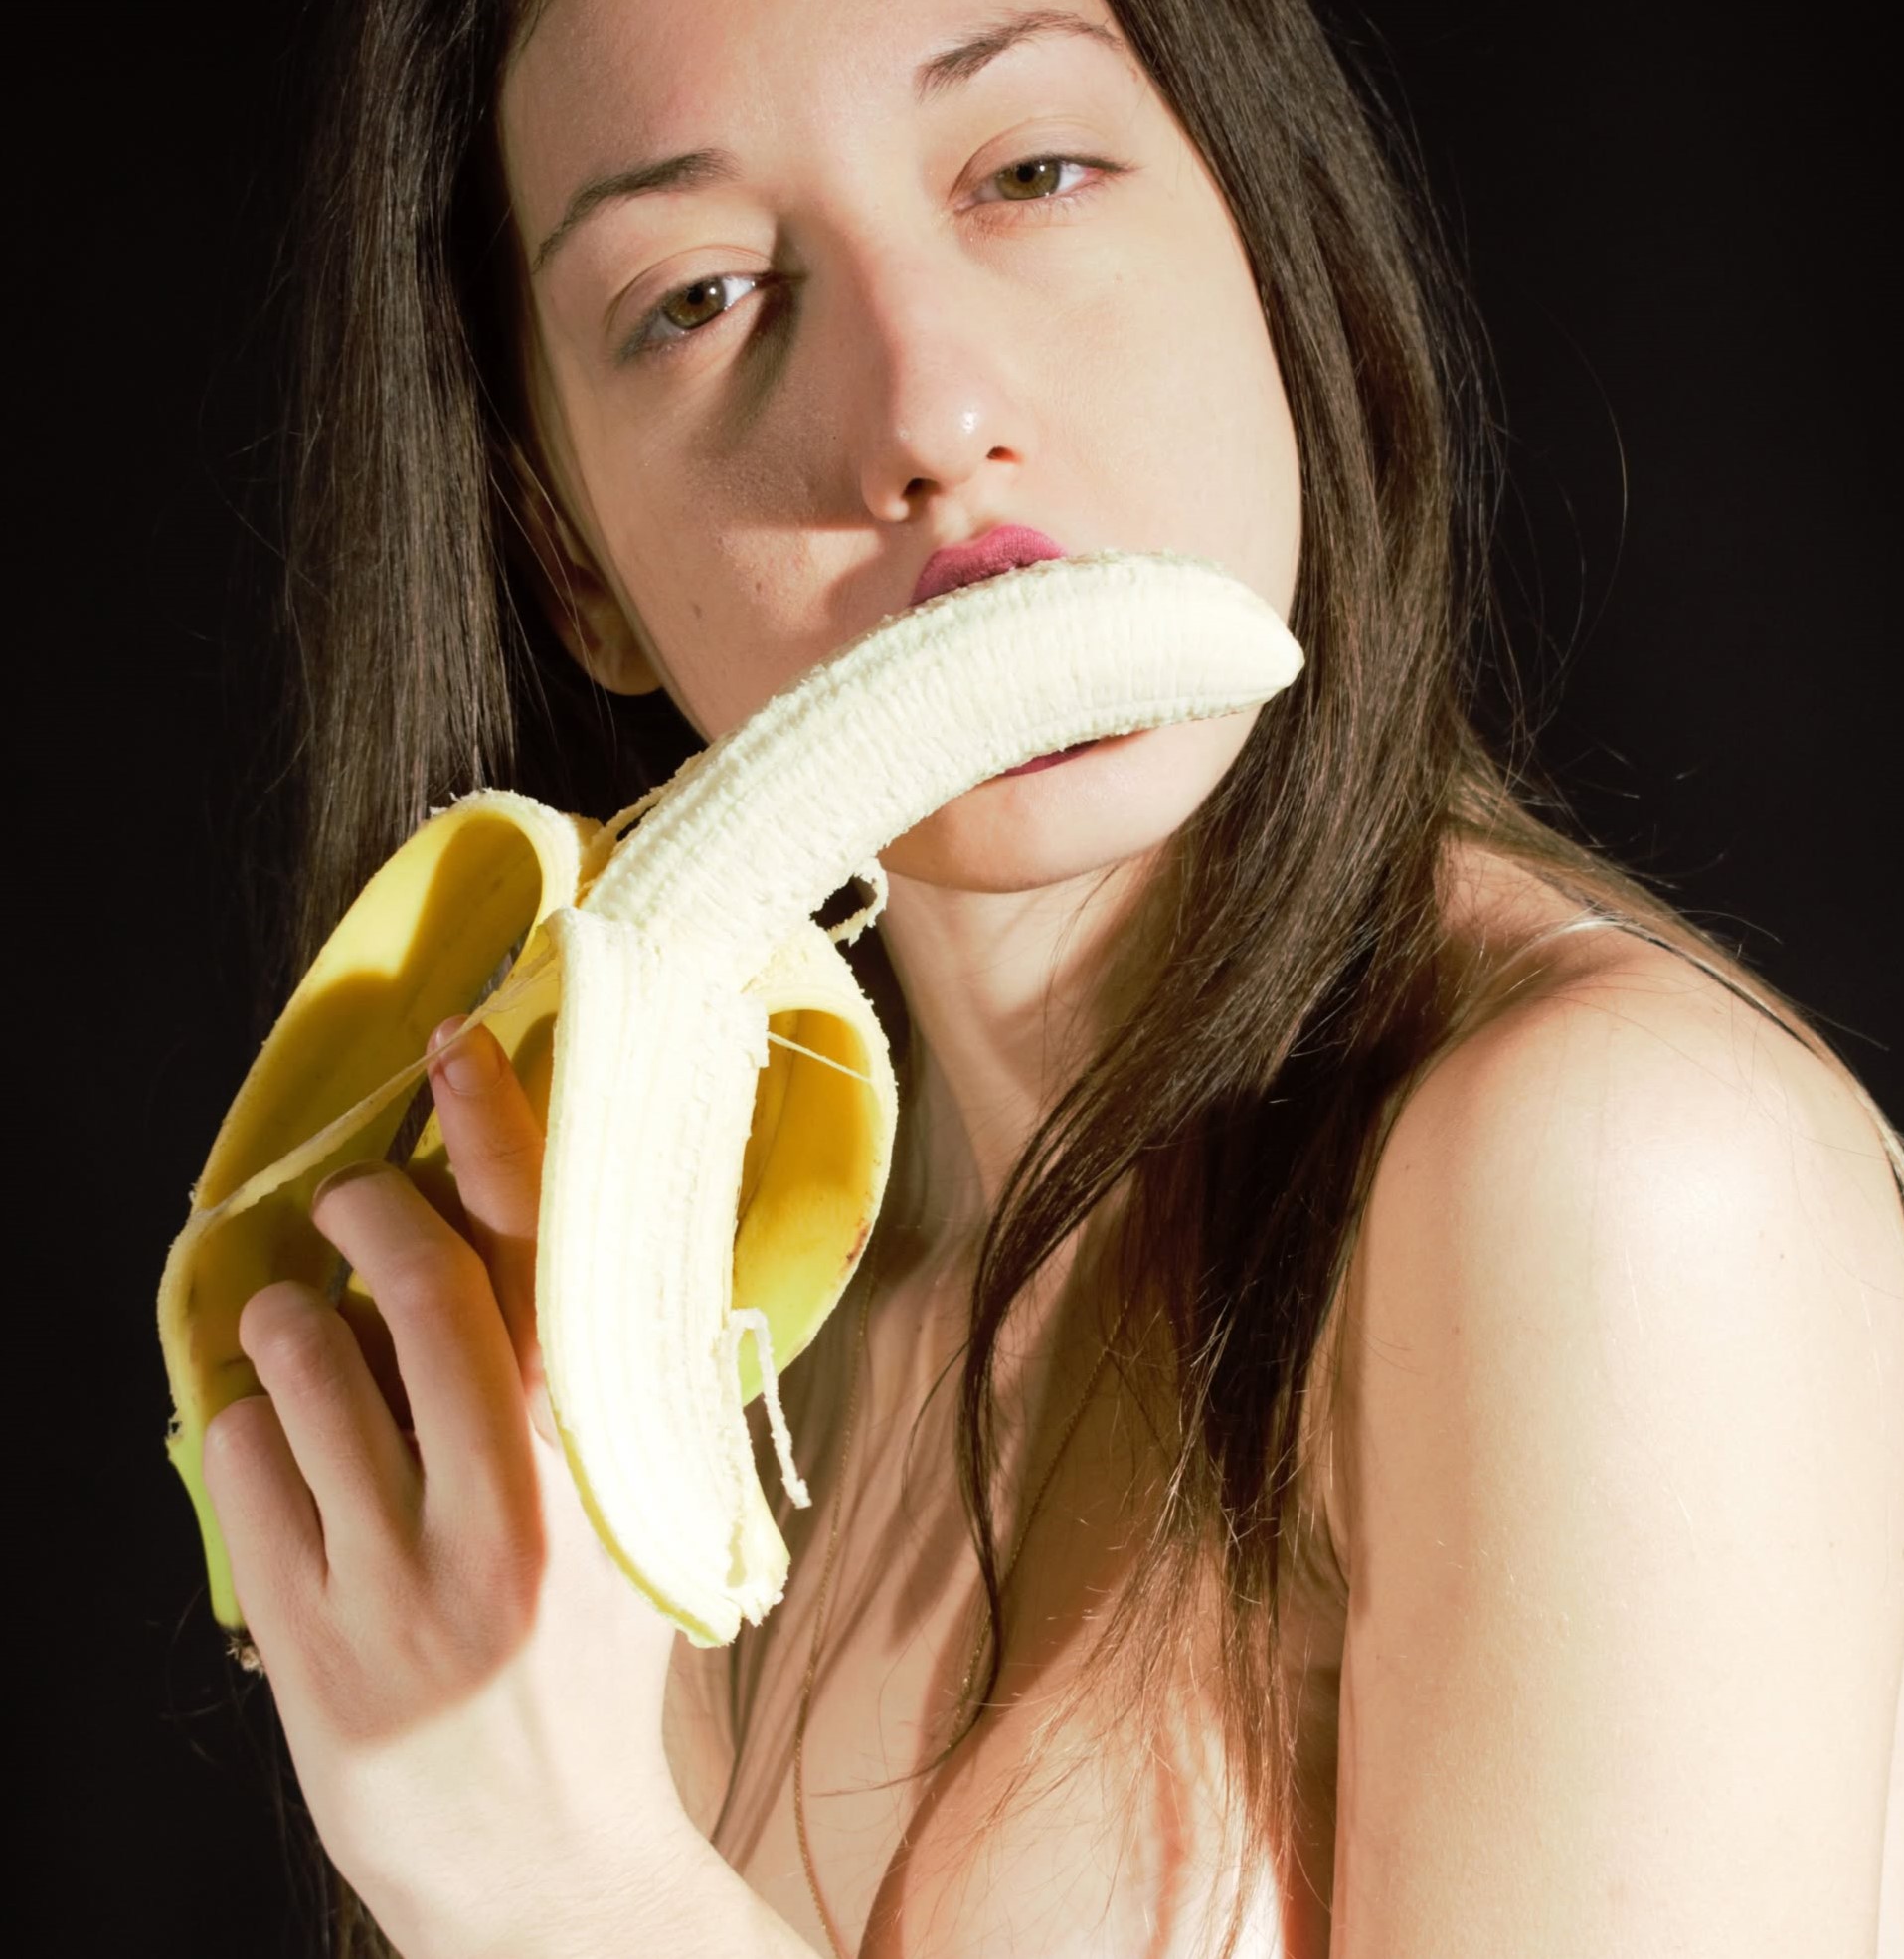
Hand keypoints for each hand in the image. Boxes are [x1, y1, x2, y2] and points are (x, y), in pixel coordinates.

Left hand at [202, 1019, 691, 1958]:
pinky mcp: (315, 1645)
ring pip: (310, 1370)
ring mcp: (402, 1580)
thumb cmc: (593, 1675)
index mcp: (600, 1466)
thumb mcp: (643, 1526)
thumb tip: (601, 1238)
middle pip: (421, 1292)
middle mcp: (507, 1512)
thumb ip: (625, 1392)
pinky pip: (243, 1472)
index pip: (549, 1261)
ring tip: (297, 1323)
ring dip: (288, 1316)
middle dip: (367, 1215)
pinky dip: (243, 1423)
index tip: (453, 1052)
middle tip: (347, 1197)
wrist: (541, 1869)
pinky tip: (271, 1433)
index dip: (497, 1137)